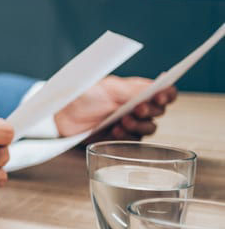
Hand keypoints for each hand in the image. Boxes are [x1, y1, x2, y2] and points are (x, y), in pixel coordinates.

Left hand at [54, 76, 176, 142]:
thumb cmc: (81, 97)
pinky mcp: (121, 139)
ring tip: (123, 121)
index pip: (162, 91)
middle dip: (150, 110)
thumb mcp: (107, 89)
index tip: (160, 97)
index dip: (167, 94)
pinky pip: (135, 141)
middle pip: (159, 111)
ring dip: (139, 124)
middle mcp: (135, 106)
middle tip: (136, 109)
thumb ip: (133, 90)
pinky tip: (115, 131)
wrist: (61, 116)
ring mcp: (130, 123)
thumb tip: (156, 87)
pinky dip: (128, 136)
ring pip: (150, 127)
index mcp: (134, 89)